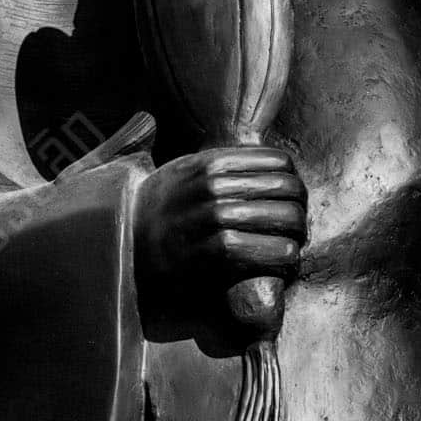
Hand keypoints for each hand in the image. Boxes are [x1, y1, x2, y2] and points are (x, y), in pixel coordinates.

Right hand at [133, 147, 304, 345]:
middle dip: (300, 210)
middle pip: (287, 189)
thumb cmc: (157, 215)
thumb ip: (215, 161)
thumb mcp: (179, 173)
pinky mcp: (213, 251)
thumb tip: (252, 156)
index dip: (294, 182)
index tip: (292, 201)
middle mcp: (214, 184)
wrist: (120, 254)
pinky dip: (285, 257)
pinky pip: (268, 249)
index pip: (280, 162)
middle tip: (298, 229)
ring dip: (297, 236)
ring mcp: (213, 216)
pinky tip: (284, 263)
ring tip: (294, 248)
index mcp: (210, 162)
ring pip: (284, 218)